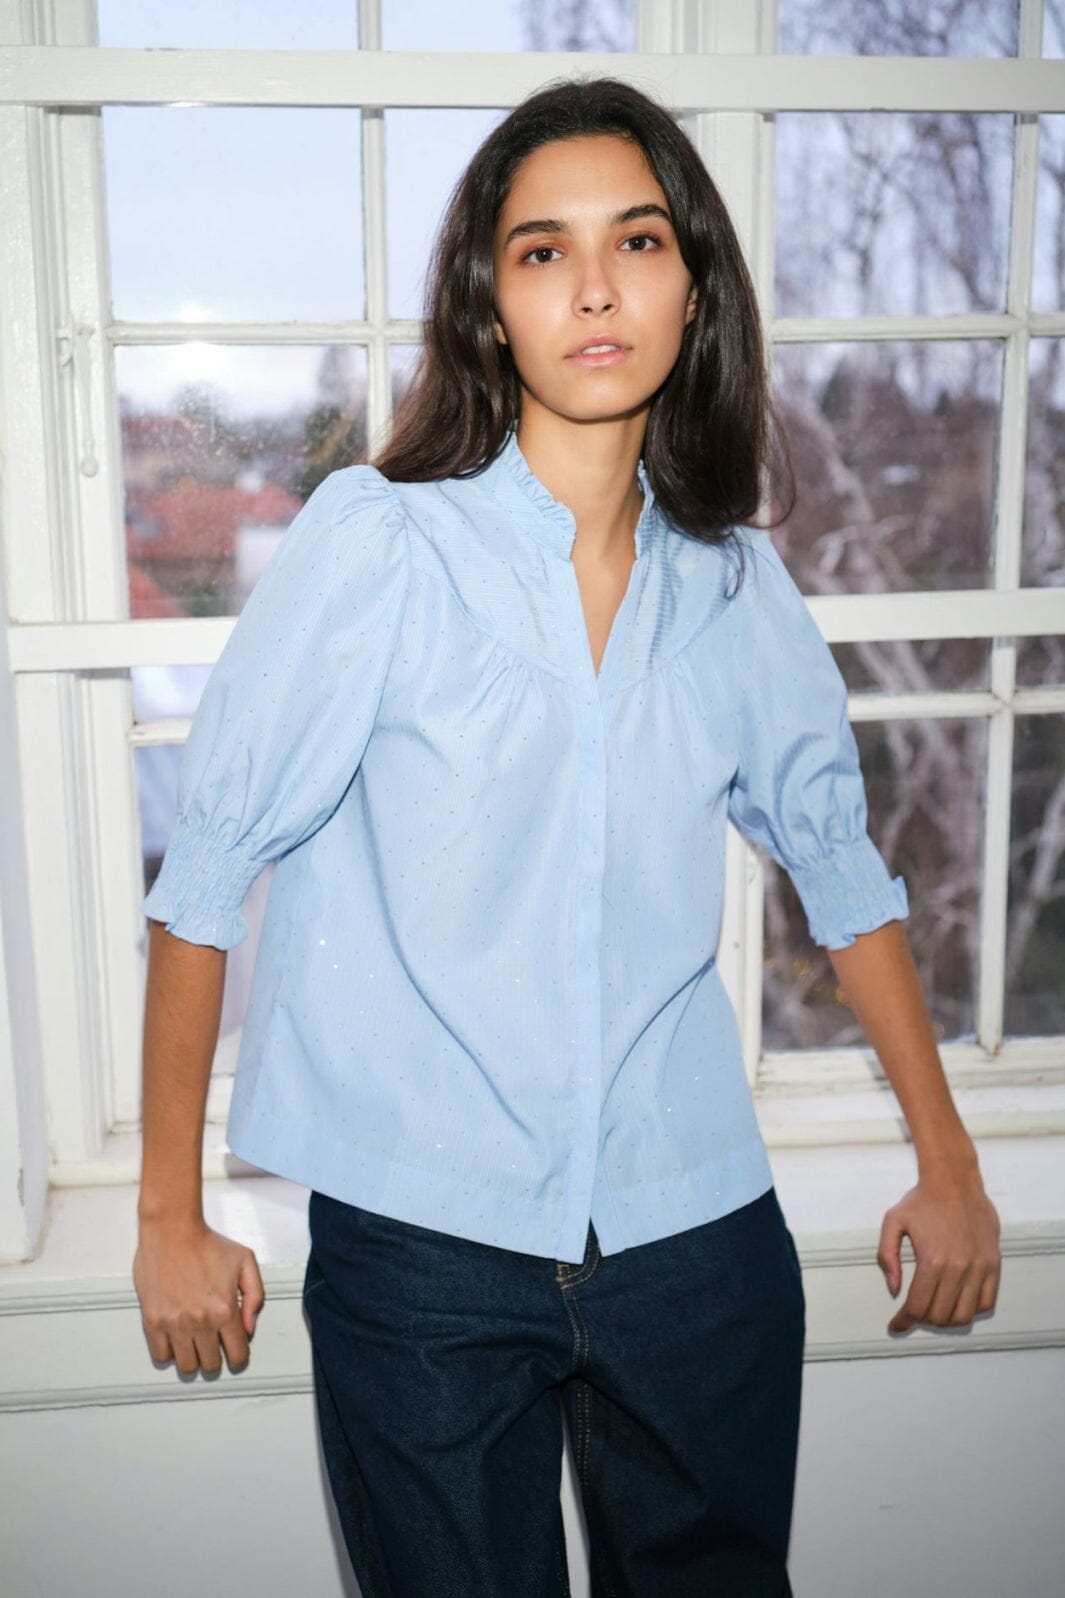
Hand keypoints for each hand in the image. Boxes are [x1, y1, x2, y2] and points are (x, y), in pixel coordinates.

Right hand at [133, 1216, 265, 1375]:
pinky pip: (161, 1357)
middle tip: (214, 1345)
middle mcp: (200, 1322)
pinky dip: (170, 1354)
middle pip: (211, 1365)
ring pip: (187, 1367)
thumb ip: (255, 1296)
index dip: (238, 1356)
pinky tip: (176, 1339)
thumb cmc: (207, 1243)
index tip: (234, 1350)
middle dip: (216, 1358)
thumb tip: (249, 1328)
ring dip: (193, 1360)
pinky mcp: (152, 1321)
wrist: (172, 1230)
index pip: (237, 1355)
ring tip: (195, 1344)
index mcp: (224, 1310)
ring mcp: (174, 1324)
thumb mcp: (245, 1262)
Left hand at [878, 1168, 1000, 1334]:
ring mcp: (979, 1268)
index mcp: (931, 1261)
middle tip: (914, 1313)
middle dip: (923, 1320)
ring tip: (935, 1311)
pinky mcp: (993, 1264)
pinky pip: (986, 1302)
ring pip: (964, 1315)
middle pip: (940, 1315)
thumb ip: (887, 1256)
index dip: (904, 1321)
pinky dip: (971, 1310)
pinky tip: (958, 1302)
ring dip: (947, 1320)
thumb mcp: (893, 1222)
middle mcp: (958, 1268)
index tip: (896, 1325)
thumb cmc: (922, 1200)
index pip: (917, 1307)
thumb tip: (893, 1287)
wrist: (955, 1181)